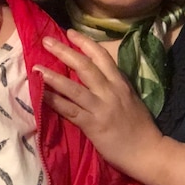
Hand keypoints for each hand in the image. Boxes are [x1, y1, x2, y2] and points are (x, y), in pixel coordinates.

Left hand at [38, 30, 164, 180]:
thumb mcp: (131, 99)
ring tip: (36, 67)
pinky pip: (69, 110)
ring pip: (73, 87)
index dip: (85, 43)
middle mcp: (110, 91)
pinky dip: (54, 101)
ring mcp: (100, 107)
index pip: (102, 56)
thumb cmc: (140, 128)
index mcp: (121, 83)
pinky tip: (40, 95)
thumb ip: (115, 86)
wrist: (148, 152)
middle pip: (84, 66)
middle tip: (46, 41)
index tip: (70, 32)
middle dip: (64, 51)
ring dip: (53, 76)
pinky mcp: (93, 125)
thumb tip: (99, 75)